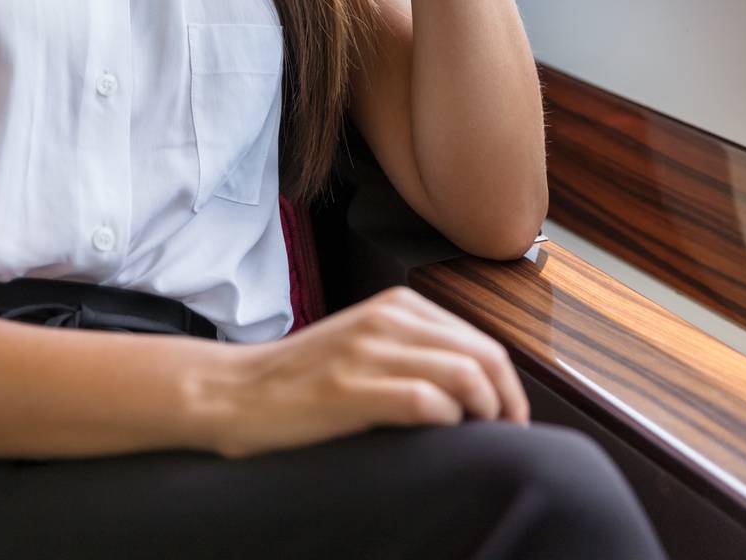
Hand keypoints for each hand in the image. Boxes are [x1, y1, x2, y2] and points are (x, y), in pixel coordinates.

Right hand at [214, 284, 531, 459]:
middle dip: (508, 402)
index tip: (508, 420)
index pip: (481, 340)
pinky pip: (426, 401)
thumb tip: (478, 384)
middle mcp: (386, 319)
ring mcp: (368, 352)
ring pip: (466, 375)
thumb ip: (413, 348)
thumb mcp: (365, 343)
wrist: (236, 392)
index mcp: (396, 306)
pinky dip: (447, 423)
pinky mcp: (351, 389)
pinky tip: (439, 438)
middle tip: (506, 437)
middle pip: (485, 356)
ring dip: (485, 415)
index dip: (507, 386)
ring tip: (477, 441)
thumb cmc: (303, 378)